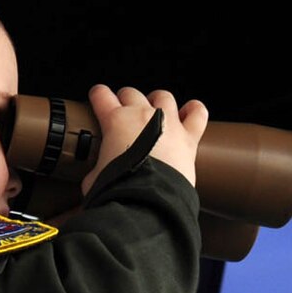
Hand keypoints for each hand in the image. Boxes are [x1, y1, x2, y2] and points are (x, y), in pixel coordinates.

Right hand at [82, 85, 209, 192]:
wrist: (146, 199)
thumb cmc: (119, 188)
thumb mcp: (94, 177)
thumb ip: (96, 169)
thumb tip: (95, 175)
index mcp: (115, 121)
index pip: (102, 96)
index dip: (98, 95)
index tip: (98, 96)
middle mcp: (142, 115)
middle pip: (132, 93)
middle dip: (126, 98)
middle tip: (123, 109)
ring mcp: (168, 123)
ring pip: (163, 97)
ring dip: (157, 100)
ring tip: (154, 108)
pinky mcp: (188, 137)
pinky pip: (196, 113)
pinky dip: (194, 110)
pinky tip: (189, 111)